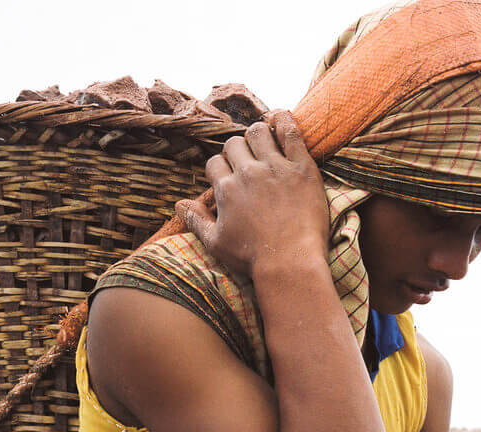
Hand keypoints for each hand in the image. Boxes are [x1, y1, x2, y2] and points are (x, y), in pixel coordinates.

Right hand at [176, 110, 330, 277]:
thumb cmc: (253, 258)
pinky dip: (285, 120)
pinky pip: (291, 132)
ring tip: (265, 144)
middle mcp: (248, 174)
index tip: (231, 177)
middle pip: (234, 144)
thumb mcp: (216, 244)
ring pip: (258, 132)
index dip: (221, 168)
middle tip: (250, 162)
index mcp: (226, 190)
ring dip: (258, 134)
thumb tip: (178, 205)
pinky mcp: (301, 168)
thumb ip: (196, 221)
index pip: (215, 163)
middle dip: (238, 151)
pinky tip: (281, 118)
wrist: (291, 264)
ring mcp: (276, 168)